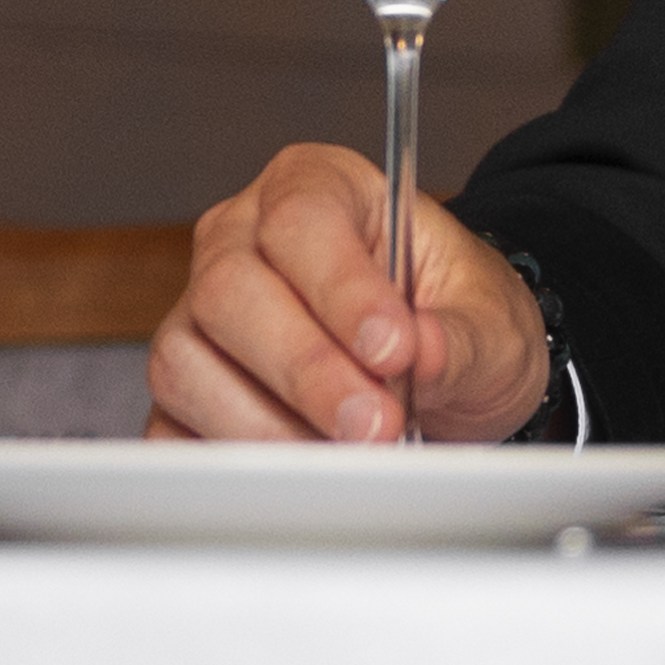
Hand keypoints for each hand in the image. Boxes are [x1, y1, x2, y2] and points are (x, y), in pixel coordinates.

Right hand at [152, 142, 553, 443]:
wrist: (442, 379)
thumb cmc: (455, 323)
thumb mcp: (492, 323)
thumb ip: (460, 339)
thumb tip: (422, 353)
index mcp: (318, 187)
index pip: (301, 220)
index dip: (341, 288)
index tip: (393, 350)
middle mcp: (240, 240)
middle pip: (227, 292)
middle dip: (305, 371)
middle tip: (375, 426)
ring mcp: (200, 316)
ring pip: (186, 364)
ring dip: (269, 426)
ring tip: (348, 459)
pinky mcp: (185, 391)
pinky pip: (171, 429)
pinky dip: (232, 464)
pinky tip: (297, 477)